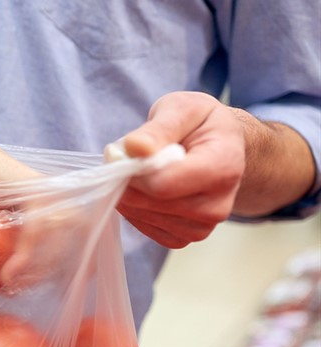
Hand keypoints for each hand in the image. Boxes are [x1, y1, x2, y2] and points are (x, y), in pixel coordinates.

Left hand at [117, 91, 245, 247]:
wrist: (222, 147)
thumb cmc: (201, 124)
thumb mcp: (184, 108)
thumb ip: (159, 128)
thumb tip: (133, 147)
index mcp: (223, 168)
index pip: (161, 184)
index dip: (132, 169)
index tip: (124, 151)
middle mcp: (217, 206)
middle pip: (148, 202)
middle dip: (127, 179)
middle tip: (129, 158)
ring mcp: (201, 227)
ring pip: (141, 215)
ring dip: (128, 192)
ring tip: (142, 170)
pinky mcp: (184, 238)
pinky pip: (143, 226)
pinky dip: (134, 207)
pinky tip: (146, 188)